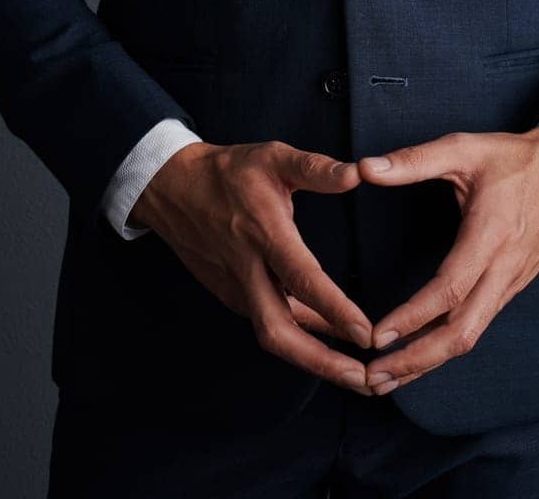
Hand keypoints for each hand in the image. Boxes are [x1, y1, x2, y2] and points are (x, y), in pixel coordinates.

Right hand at [130, 140, 377, 394]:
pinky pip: (267, 323)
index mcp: (263, 233)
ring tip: (354, 374)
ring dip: (313, 359)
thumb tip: (359, 173)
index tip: (366, 335)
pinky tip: (326, 344)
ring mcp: (235, 286)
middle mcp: (247, 269)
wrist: (172, 187)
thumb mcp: (273, 157)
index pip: (302, 279)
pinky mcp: (230, 294)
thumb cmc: (229, 171)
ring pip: (273, 334)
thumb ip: (316, 168)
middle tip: (365, 381)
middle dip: (322, 362)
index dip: (335, 311)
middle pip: (280, 332)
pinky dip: (297, 340)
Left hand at [352, 127, 538, 394]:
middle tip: (374, 378)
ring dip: (430, 360)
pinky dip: (448, 345)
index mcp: (491, 235)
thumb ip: (414, 160)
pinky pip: (480, 324)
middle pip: (462, 332)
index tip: (377, 337)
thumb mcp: (465, 148)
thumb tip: (365, 168)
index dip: (413, 317)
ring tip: (389, 377)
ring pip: (471, 335)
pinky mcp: (513, 286)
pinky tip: (423, 352)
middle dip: (418, 360)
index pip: (450, 290)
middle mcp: (504, 268)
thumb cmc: (516, 158)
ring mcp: (512, 282)